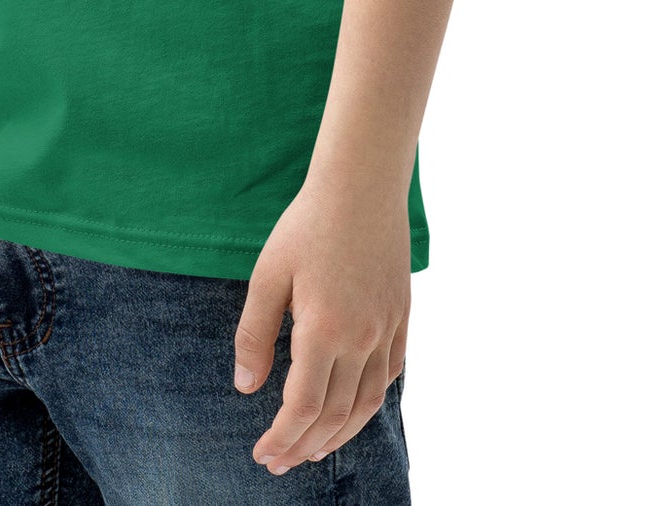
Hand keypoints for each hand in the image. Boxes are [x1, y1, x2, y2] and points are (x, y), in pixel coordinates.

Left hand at [234, 173, 410, 472]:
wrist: (362, 185)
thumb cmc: (307, 224)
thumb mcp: (268, 275)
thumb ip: (255, 334)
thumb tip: (246, 386)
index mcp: (323, 331)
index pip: (302, 408)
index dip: (282, 438)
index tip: (263, 454)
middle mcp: (361, 340)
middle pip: (335, 415)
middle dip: (305, 445)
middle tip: (280, 462)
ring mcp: (386, 329)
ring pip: (367, 402)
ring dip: (340, 434)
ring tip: (315, 449)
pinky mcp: (401, 315)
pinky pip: (391, 373)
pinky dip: (371, 400)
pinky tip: (354, 407)